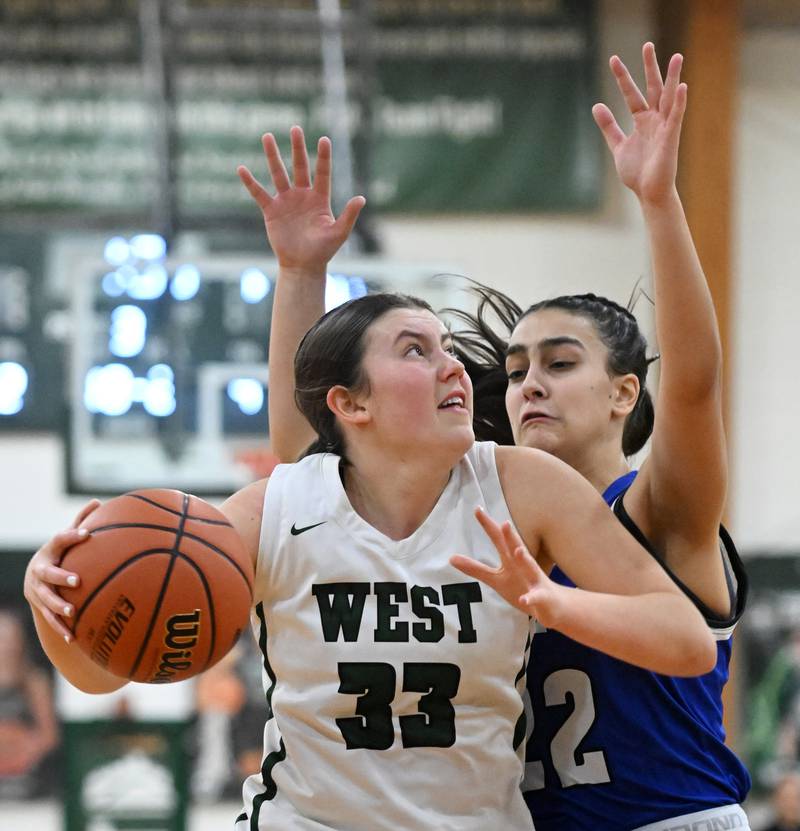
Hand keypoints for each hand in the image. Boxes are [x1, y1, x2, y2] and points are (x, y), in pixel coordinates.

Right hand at [23, 500, 98, 641]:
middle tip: (77, 581)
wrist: (35, 576)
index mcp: (50, 551)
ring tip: (71, 612)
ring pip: (45, 600)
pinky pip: (49, 619)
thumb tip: (98, 501)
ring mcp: (37, 590)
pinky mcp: (39, 606)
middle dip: (61, 577)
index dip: (72, 536)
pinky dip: (60, 629)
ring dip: (57, 607)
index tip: (87, 533)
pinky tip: (72, 638)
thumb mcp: (66, 538)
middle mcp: (40, 570)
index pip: (59, 540)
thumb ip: (81, 522)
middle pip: (48, 574)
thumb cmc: (60, 553)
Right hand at [237, 125, 365, 273]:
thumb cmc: (323, 251)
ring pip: (278, 174)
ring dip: (273, 156)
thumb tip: (362, 198)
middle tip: (295, 128)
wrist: (303, 265)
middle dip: (297, 148)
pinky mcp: (271, 211)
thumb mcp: (339, 233)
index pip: (322, 173)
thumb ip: (349, 215)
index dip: (323, 157)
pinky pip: (259, 193)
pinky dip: (250, 182)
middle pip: (299, 167)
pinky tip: (241, 169)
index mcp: (320, 199)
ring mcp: (286, 201)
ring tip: (267, 136)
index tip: (324, 139)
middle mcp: (303, 195)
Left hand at [450, 507, 562, 625]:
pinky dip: (531, 597)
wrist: (553, 605)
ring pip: (531, 568)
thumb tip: (451, 558)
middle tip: (504, 523)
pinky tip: (524, 599)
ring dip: (525, 559)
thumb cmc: (523, 586)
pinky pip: (536, 597)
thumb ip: (475, 568)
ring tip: (517, 551)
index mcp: (511, 559)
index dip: (488, 525)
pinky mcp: (542, 597)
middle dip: (511, 536)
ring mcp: (535, 580)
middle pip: (517, 547)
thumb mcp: (496, 579)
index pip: (499, 539)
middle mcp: (524, 565)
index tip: (477, 509)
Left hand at [592, 42, 686, 204]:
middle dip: (649, 68)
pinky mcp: (671, 138)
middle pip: (652, 88)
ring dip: (672, 78)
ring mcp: (664, 127)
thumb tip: (597, 105)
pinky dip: (679, 102)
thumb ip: (609, 126)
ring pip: (668, 97)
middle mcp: (655, 120)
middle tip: (647, 45)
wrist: (648, 193)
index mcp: (642, 121)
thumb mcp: (618, 146)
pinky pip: (677, 117)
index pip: (631, 94)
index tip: (613, 60)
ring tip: (676, 57)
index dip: (623, 78)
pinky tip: (682, 87)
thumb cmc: (637, 172)